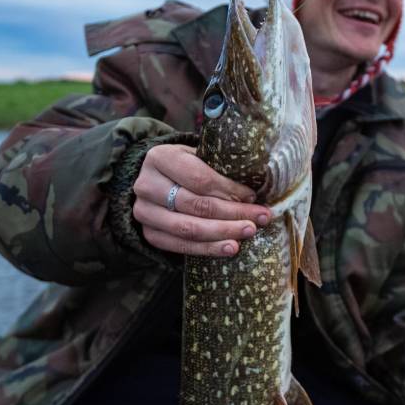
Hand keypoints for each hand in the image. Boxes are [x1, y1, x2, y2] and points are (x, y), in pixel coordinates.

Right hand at [133, 144, 271, 256]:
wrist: (157, 182)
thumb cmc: (186, 166)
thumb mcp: (198, 156)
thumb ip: (219, 168)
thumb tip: (253, 193)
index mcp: (159, 158)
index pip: (200, 179)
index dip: (229, 190)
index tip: (253, 196)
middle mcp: (146, 185)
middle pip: (196, 205)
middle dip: (233, 213)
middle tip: (260, 218)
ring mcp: (144, 212)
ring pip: (189, 228)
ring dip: (223, 233)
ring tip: (248, 233)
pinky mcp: (149, 233)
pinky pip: (181, 246)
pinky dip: (208, 248)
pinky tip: (229, 247)